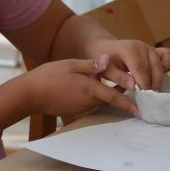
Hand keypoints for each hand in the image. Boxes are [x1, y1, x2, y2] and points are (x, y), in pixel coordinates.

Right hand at [24, 55, 139, 118]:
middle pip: (108, 98)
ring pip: (97, 100)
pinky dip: (92, 96)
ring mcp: (79, 107)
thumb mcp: (70, 64)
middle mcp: (87, 101)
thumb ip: (91, 64)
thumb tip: (108, 60)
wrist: (29, 94)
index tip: (141, 111)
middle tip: (132, 90)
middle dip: (120, 96)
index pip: (114, 97)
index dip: (128, 104)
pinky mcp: (71, 109)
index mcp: (89, 88)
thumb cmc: (48, 77)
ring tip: (111, 85)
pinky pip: (87, 102)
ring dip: (105, 94)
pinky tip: (86, 87)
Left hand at [88, 39, 169, 90]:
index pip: (140, 69)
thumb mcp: (105, 70)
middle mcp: (141, 46)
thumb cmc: (103, 60)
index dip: (143, 84)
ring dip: (158, 79)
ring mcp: (148, 47)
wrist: (104, 47)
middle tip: (149, 98)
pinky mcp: (153, 50)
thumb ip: (118, 77)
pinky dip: (165, 66)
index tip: (144, 97)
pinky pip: (166, 56)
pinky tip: (156, 78)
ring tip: (152, 92)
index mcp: (128, 50)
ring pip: (160, 65)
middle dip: (152, 84)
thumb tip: (133, 86)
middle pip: (152, 68)